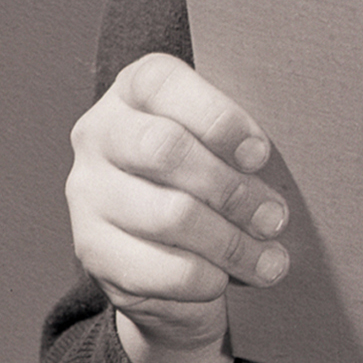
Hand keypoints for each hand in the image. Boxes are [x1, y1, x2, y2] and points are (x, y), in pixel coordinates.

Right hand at [65, 53, 288, 362]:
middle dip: (233, 188)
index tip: (260, 154)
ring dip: (231, 243)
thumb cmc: (211, 187)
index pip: (161, 82)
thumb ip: (240, 145)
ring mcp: (87, 193)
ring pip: (168, 215)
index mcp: (134, 92)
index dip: (218, 118)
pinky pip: (158, 269)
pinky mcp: (91, 250)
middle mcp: (98, 134)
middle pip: (164, 149)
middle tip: (275, 217)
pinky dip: (204, 278)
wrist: (168, 264)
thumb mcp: (225, 152)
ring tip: (269, 259)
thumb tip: (271, 167)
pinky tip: (226, 279)